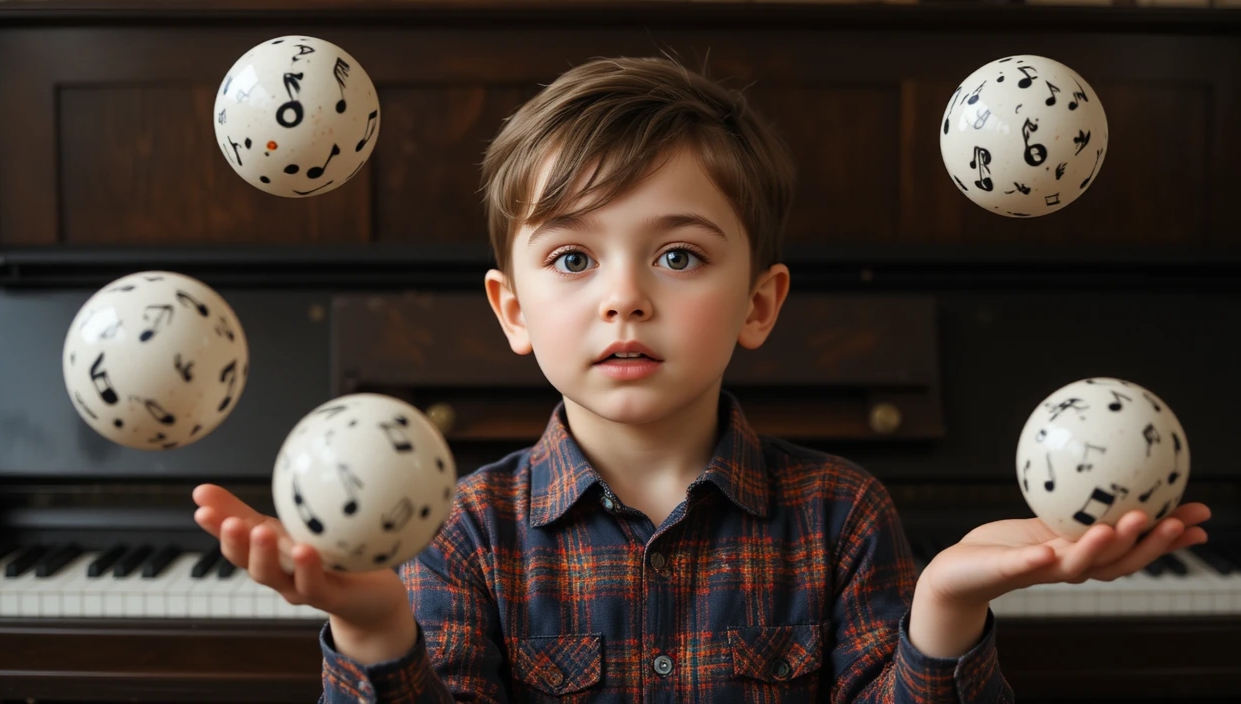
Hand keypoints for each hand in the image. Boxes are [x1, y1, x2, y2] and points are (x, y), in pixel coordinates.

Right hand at [192, 483, 408, 632]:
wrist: (369, 598)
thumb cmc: (327, 557)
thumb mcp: (294, 528)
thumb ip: (267, 507)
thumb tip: (251, 469)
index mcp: (269, 552)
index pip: (236, 536)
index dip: (216, 521)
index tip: (200, 499)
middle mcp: (278, 572)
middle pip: (247, 561)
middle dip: (234, 541)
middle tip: (227, 521)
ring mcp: (298, 587)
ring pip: (274, 575)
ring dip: (264, 555)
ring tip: (261, 532)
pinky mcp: (327, 597)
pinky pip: (313, 585)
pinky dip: (307, 569)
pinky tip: (306, 550)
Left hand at [918, 502, 1210, 608]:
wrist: (963, 571)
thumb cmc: (1007, 543)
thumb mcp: (1047, 517)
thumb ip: (1076, 500)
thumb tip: (1105, 461)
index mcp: (1083, 554)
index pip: (1135, 549)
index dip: (1168, 539)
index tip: (1200, 523)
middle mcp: (1068, 567)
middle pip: (1117, 563)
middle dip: (1148, 545)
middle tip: (1172, 523)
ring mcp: (1038, 571)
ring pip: (1077, 566)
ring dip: (1099, 549)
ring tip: (1119, 527)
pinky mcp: (1005, 572)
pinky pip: (1020, 566)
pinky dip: (1034, 560)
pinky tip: (1045, 551)